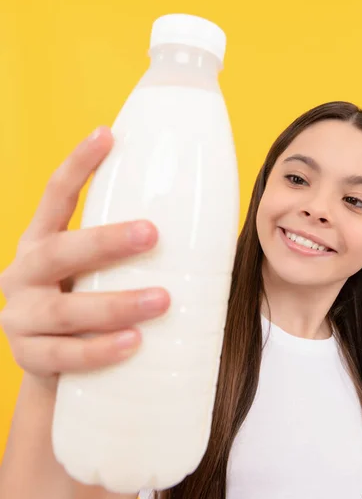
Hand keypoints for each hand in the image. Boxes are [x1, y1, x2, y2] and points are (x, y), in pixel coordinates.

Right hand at [0, 127, 169, 384]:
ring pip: (65, 311)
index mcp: (40, 242)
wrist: (55, 362)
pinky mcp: (29, 357)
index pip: (54, 196)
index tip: (108, 135)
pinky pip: (65, 356)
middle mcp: (22, 273)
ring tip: (162, 300)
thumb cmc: (88, 302)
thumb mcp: (95, 271)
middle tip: (152, 234)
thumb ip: (124, 252)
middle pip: (59, 252)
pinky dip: (99, 350)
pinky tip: (133, 343)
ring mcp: (21, 317)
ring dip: (115, 304)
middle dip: (105, 242)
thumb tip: (203, 226)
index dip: (77, 164)